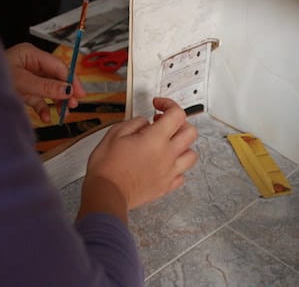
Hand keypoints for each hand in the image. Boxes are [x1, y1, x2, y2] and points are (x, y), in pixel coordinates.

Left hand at [5, 42, 85, 122]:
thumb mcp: (22, 82)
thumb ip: (47, 87)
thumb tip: (68, 90)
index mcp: (30, 54)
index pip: (58, 66)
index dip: (71, 79)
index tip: (78, 93)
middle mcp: (29, 65)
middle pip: (56, 78)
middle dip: (66, 92)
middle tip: (74, 103)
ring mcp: (26, 78)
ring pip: (49, 90)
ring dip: (57, 102)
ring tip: (63, 113)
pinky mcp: (22, 91)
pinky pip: (38, 99)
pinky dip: (44, 108)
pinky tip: (47, 116)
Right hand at [78, 98, 197, 221]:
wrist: (106, 194)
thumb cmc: (107, 168)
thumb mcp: (115, 134)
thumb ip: (135, 123)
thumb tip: (145, 123)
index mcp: (156, 139)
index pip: (176, 114)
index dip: (169, 104)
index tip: (159, 105)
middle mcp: (167, 154)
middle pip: (190, 132)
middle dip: (179, 123)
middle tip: (164, 123)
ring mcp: (169, 172)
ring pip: (191, 154)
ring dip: (182, 146)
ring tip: (169, 144)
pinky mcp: (166, 186)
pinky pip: (181, 175)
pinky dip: (176, 167)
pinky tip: (165, 164)